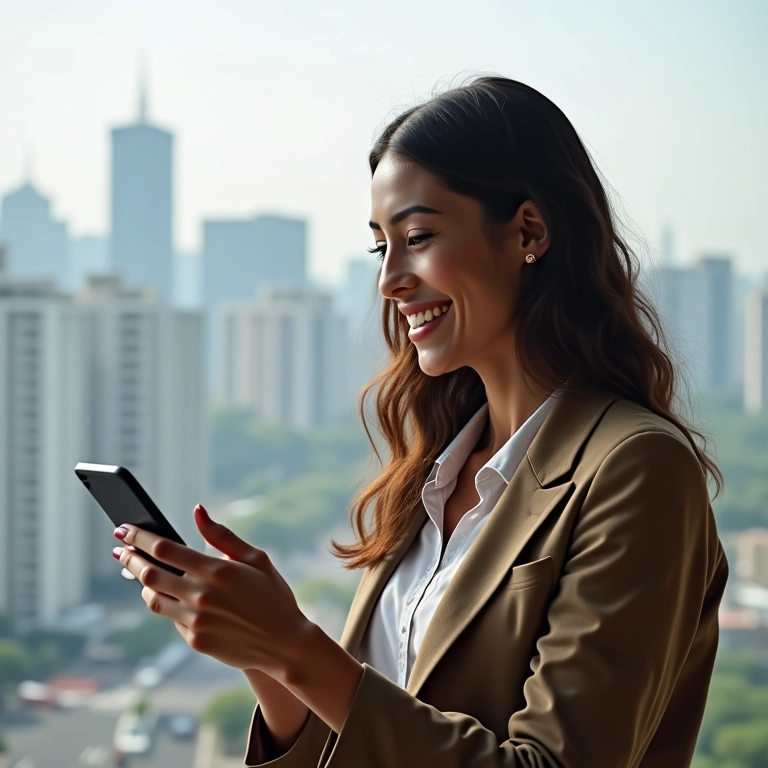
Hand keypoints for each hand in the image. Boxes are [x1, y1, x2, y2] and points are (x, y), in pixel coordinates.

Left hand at [111, 504, 313, 680]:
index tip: (124, 529)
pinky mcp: (195, 641)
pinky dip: (166, 604)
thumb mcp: (256, 558)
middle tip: (119, 550)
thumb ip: (222, 535)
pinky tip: (169, 596)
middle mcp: (201, 596)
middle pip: (150, 573)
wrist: (285, 643)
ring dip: (142, 583)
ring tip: (139, 572)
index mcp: (217, 570)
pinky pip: (170, 619)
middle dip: (130, 558)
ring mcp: (196, 621)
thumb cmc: (273, 595)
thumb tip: (197, 511)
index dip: (140, 537)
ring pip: (153, 598)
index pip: (165, 549)